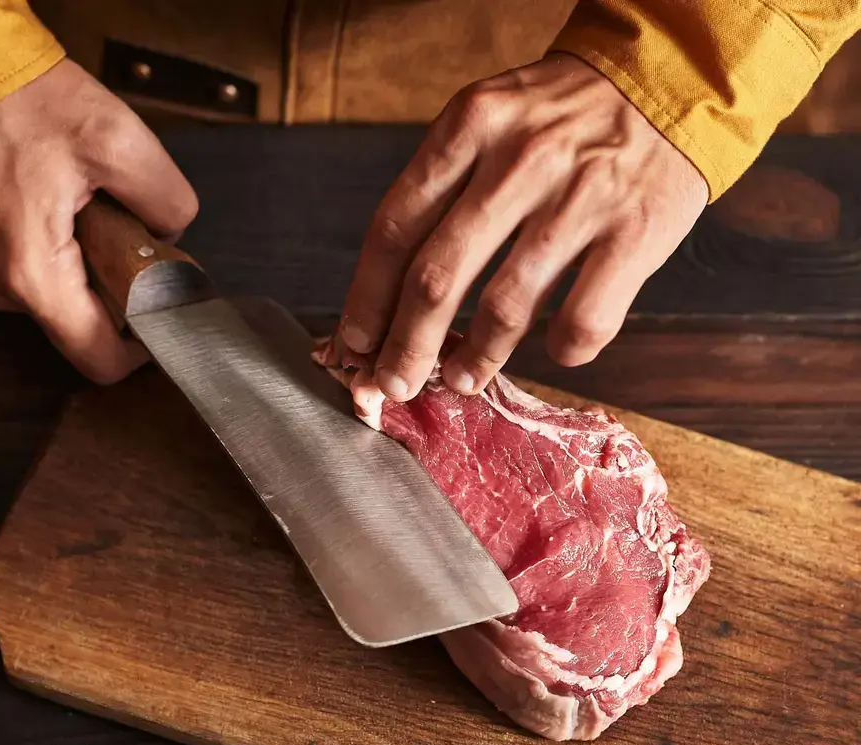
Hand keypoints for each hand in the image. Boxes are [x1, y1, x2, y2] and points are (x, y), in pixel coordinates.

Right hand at [0, 59, 197, 383]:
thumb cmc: (26, 99)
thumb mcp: (122, 144)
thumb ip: (169, 203)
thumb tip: (173, 235)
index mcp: (32, 272)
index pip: (99, 359)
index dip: (142, 350)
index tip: (166, 319)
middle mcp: (1, 283)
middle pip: (85, 330)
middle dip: (121, 296)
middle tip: (135, 243)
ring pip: (64, 301)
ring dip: (92, 271)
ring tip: (96, 216)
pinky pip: (39, 274)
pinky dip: (67, 254)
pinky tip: (72, 210)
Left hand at [337, 54, 707, 399]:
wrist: (668, 82)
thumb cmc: (561, 118)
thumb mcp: (489, 120)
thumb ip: (443, 189)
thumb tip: (393, 294)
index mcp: (470, 126)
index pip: (396, 227)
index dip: (368, 298)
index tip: (356, 342)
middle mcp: (520, 160)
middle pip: (437, 276)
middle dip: (407, 345)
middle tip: (394, 383)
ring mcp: (579, 199)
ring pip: (505, 306)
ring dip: (476, 359)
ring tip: (461, 379)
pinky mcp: (634, 234)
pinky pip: (582, 320)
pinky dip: (562, 351)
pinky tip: (552, 351)